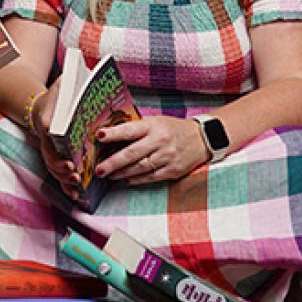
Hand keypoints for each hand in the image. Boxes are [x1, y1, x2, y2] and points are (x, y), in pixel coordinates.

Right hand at [26, 82, 81, 201]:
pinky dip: (66, 186)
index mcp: (47, 118)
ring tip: (77, 183)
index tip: (64, 145)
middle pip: (49, 155)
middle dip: (61, 165)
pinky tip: (77, 195)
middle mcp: (45, 137)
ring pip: (53, 168)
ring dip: (64, 178)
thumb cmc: (58, 94)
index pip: (48, 129)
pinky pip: (59, 175)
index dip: (55, 138)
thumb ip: (71, 80)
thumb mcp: (63, 83)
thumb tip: (88, 73)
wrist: (42, 106)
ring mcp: (48, 150)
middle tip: (74, 171)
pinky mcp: (54, 158)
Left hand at [94, 116, 209, 184]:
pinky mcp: (173, 170)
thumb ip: (137, 129)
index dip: (113, 133)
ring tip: (109, 175)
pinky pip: (150, 177)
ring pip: (139, 168)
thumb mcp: (156, 122)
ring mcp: (167, 157)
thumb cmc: (173, 129)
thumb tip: (110, 137)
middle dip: (112, 163)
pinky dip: (137, 179)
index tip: (99, 136)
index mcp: (153, 126)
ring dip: (122, 173)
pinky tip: (126, 180)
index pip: (129, 130)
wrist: (202, 138)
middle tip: (98, 169)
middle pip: (131, 154)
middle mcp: (160, 141)